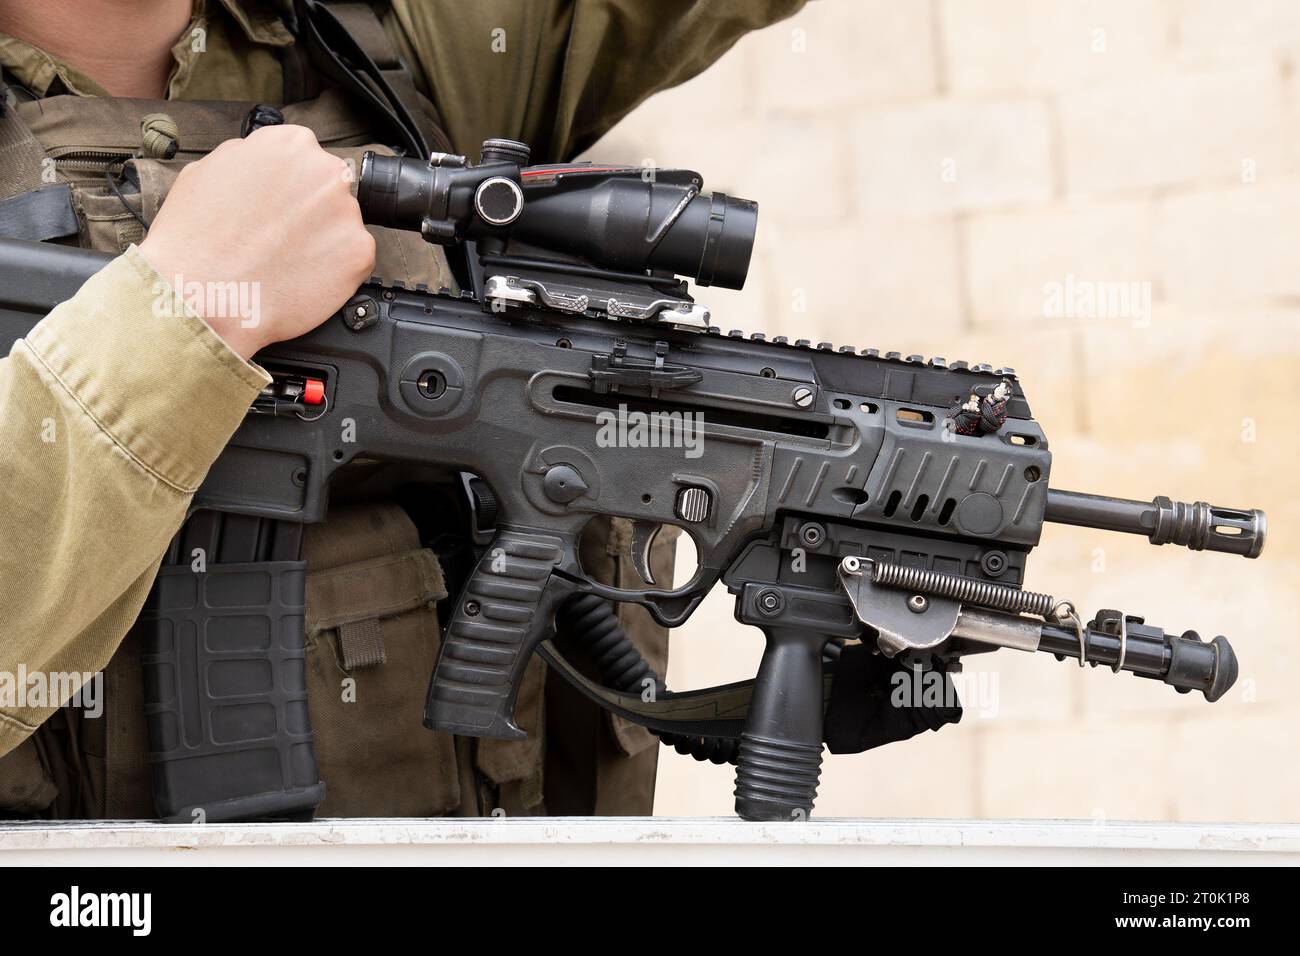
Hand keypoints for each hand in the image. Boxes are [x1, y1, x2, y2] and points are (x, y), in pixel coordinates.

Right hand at [137, 125, 374, 359]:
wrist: (203, 296)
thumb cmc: (196, 239)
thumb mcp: (208, 171)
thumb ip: (251, 159)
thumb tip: (267, 166)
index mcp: (289, 143)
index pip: (304, 155)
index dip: (290, 184)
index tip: (280, 203)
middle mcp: (325, 171)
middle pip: (328, 187)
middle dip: (310, 210)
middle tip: (282, 236)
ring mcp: (347, 213)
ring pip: (342, 224)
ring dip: (323, 240)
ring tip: (286, 260)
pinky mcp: (360, 254)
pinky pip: (354, 259)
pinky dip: (335, 271)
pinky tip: (302, 277)